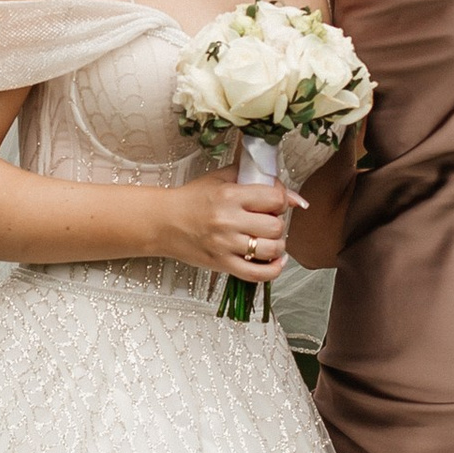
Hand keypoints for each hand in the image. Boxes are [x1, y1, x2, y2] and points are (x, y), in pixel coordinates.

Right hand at [153, 168, 298, 283]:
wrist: (163, 222)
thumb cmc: (191, 199)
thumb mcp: (220, 179)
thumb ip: (253, 178)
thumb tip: (290, 194)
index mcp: (229, 196)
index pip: (274, 198)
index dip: (282, 199)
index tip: (277, 201)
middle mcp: (228, 221)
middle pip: (275, 226)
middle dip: (278, 223)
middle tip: (270, 220)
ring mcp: (225, 245)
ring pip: (270, 250)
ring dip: (278, 246)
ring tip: (271, 240)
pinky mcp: (222, 264)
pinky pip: (256, 274)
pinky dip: (273, 270)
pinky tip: (276, 261)